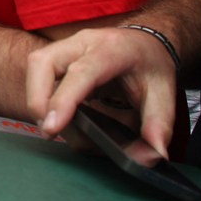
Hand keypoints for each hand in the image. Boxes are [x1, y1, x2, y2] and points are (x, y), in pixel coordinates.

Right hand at [25, 26, 178, 157]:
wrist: (145, 43)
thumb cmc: (151, 66)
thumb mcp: (165, 94)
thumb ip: (159, 126)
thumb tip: (151, 158)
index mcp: (113, 50)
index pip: (82, 73)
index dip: (63, 100)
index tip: (53, 128)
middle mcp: (85, 42)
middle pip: (43, 63)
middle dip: (38, 100)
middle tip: (50, 131)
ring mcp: (68, 46)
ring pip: (36, 67)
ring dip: (37, 100)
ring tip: (54, 126)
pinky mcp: (59, 56)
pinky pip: (39, 74)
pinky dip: (42, 98)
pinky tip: (59, 116)